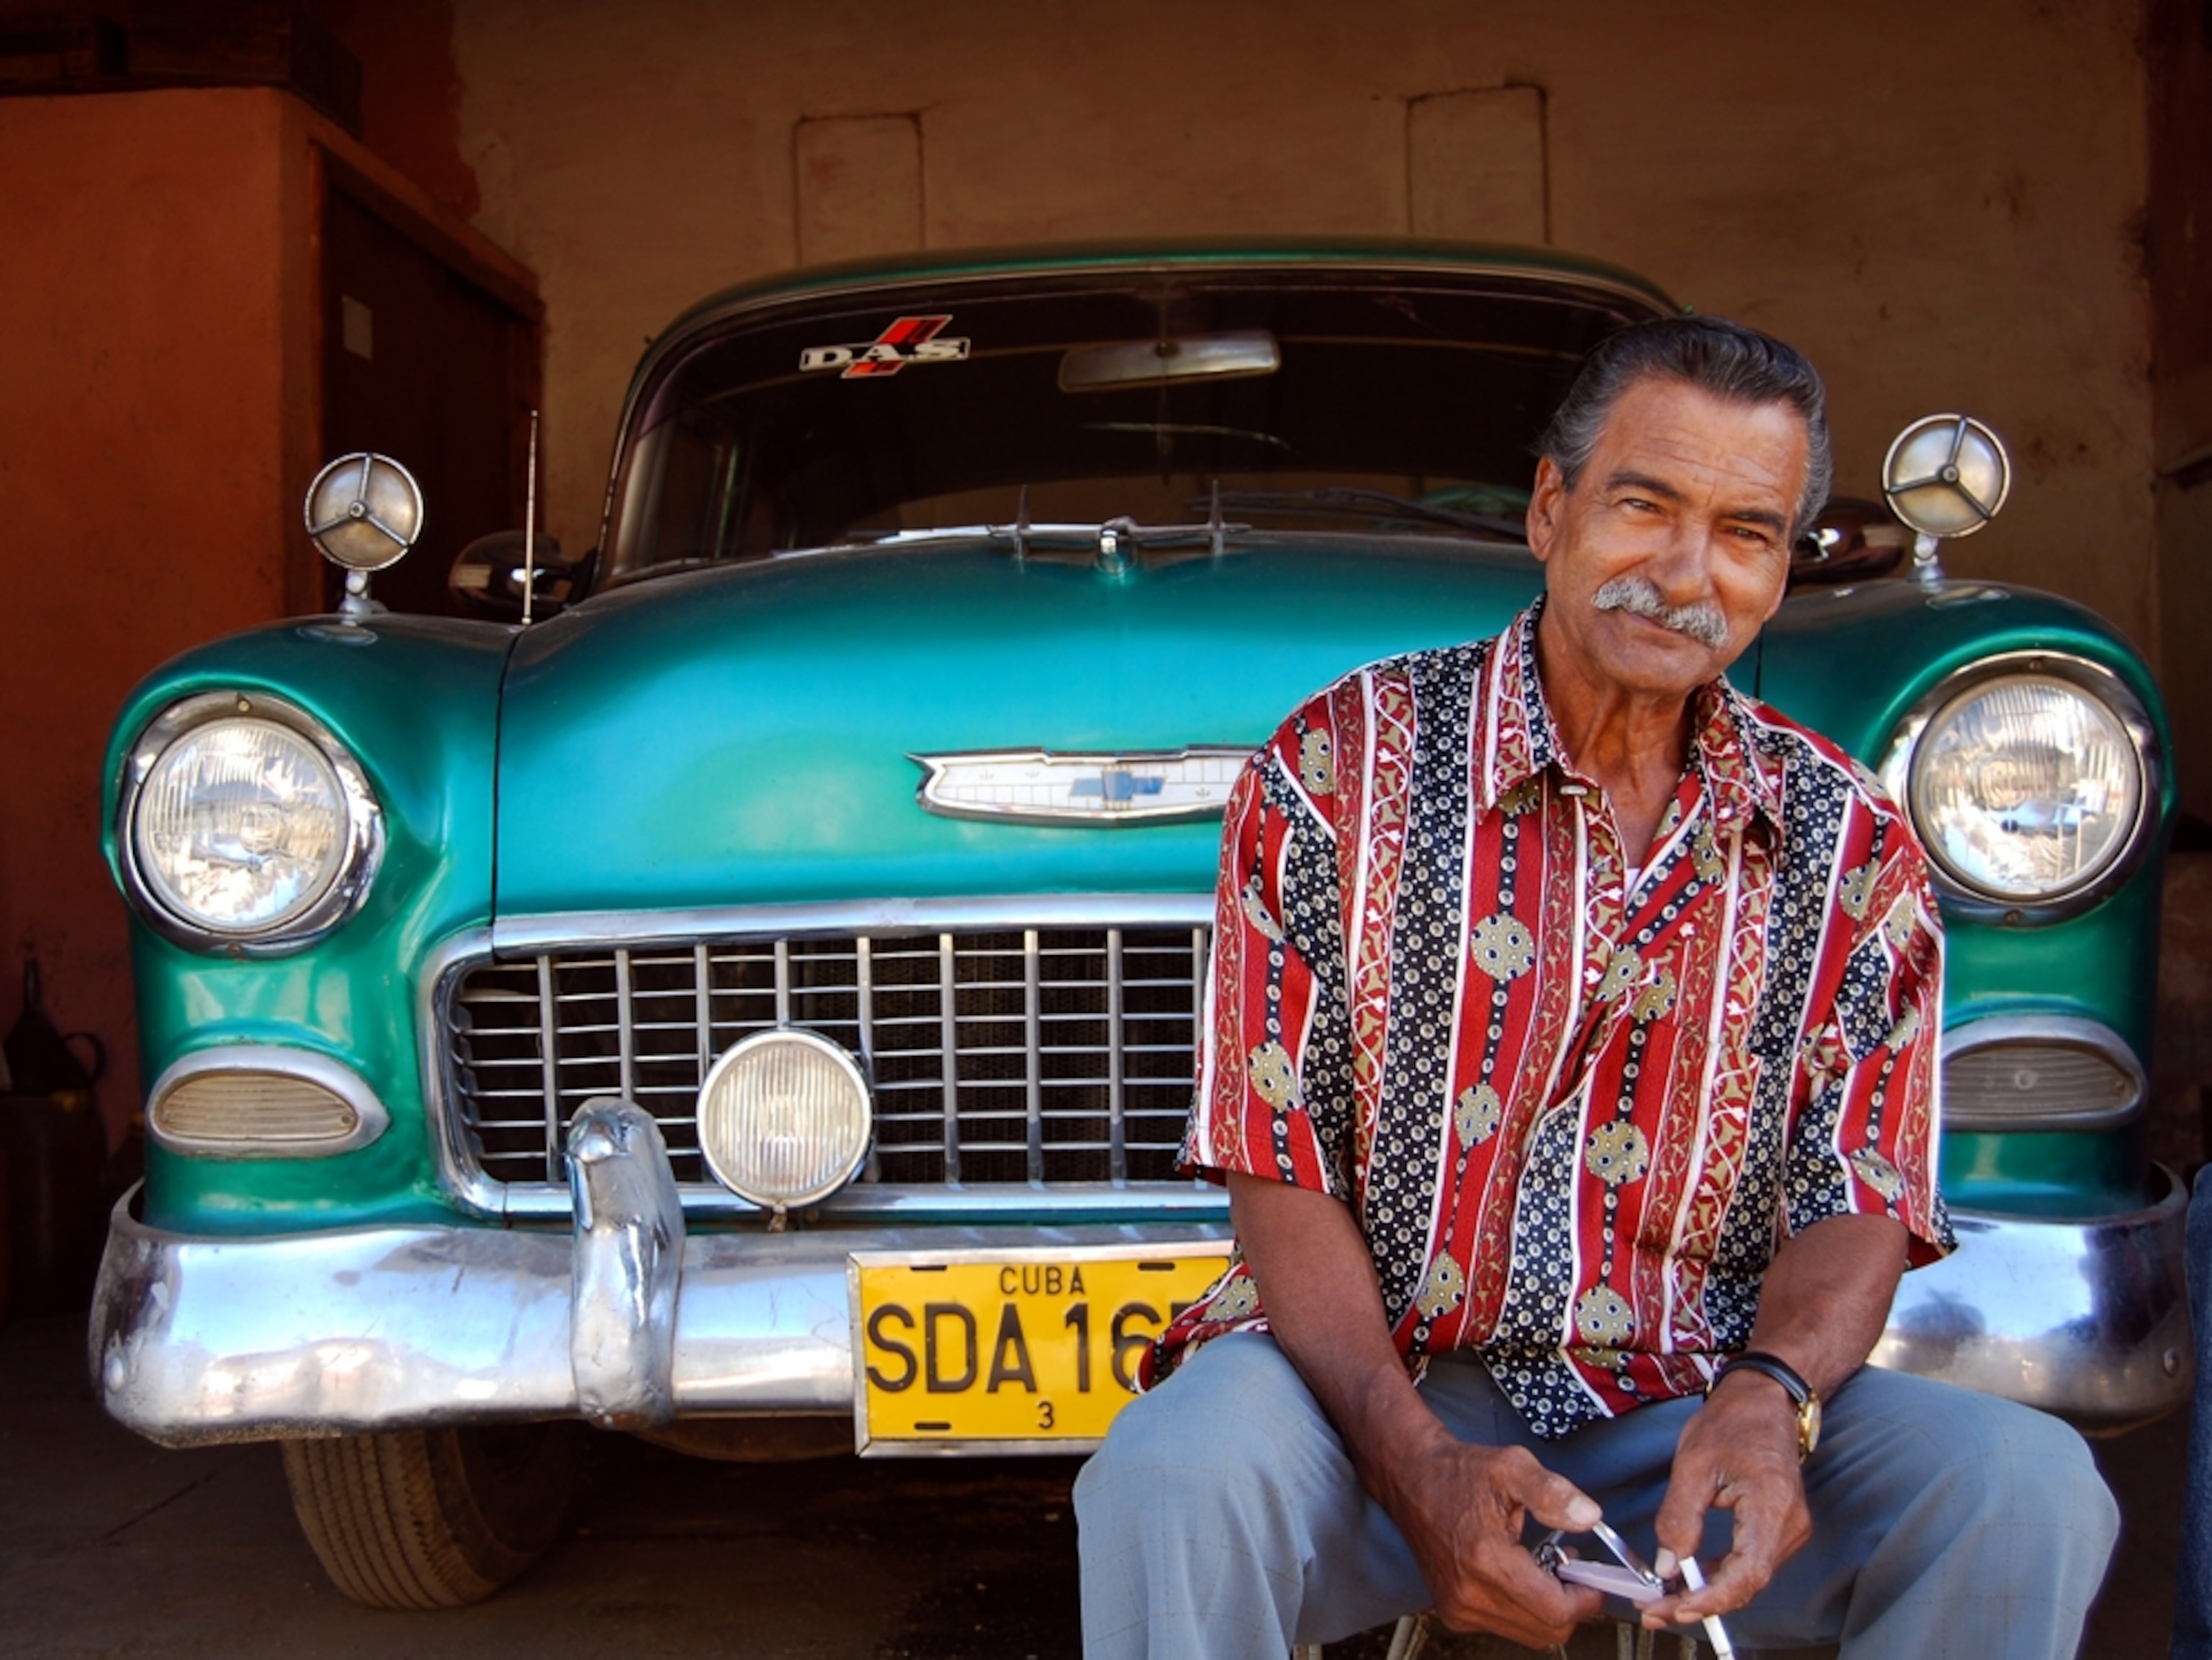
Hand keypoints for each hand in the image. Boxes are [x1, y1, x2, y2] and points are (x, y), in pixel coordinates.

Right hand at [1383, 1432, 1607, 1647]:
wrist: (1411, 1479)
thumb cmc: (1459, 1472)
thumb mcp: (1511, 1466)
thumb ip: (1553, 1492)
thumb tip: (1589, 1516)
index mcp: (1487, 1559)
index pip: (1555, 1611)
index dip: (1585, 1598)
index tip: (1591, 1577)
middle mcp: (1471, 1593)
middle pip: (1547, 1631)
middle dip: (1569, 1603)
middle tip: (1568, 1567)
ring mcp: (1460, 1608)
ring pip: (1529, 1634)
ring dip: (1547, 1608)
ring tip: (1542, 1567)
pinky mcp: (1454, 1613)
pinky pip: (1507, 1627)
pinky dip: (1523, 1609)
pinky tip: (1518, 1575)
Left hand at [1638, 1372, 1811, 1631]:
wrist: (1766, 1400)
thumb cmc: (1733, 1422)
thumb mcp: (1693, 1463)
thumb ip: (1679, 1517)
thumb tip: (1667, 1567)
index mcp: (1772, 1506)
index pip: (1746, 1574)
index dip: (1710, 1599)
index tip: (1673, 1608)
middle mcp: (1790, 1526)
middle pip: (1748, 1584)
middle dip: (1701, 1603)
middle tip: (1655, 1610)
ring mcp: (1790, 1530)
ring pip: (1748, 1579)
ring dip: (1708, 1593)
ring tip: (1664, 1599)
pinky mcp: (1780, 1529)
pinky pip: (1750, 1564)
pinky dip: (1719, 1576)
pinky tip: (1690, 1578)